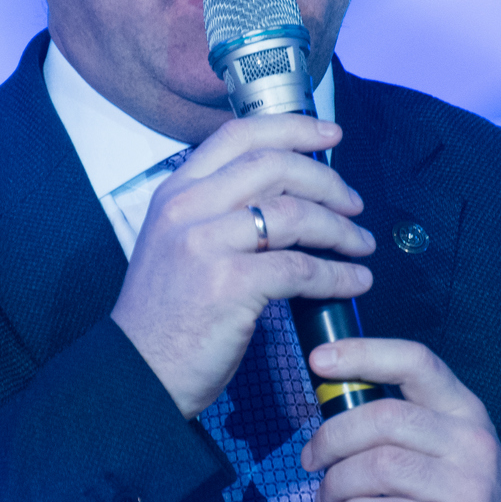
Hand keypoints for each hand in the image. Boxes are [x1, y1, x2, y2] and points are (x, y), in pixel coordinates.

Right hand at [110, 114, 375, 418]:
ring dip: (339, 229)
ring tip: (361, 245)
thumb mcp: (178, 244)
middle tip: (354, 203)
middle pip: (274, 166)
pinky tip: (354, 282)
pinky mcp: (229, 284)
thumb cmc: (167, 316)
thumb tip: (289, 197)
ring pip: (293, 214)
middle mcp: (186, 208)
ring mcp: (205, 244)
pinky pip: (300, 267)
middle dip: (327, 181)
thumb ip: (219, 212)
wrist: (139, 373)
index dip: (293, 127)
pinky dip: (336, 274)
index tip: (331, 135)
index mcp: (174, 191)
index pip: (239, 135)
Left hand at [300, 339, 500, 501]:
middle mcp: (471, 443)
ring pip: (377, 468)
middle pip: (383, 418)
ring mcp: (467, 490)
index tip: (318, 360)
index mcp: (466, 410)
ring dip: (335, 484)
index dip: (363, 353)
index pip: (415, 362)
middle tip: (310, 460)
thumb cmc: (464, 501)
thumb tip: (332, 402)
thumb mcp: (450, 449)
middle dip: (332, 438)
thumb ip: (405, 423)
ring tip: (324, 499)